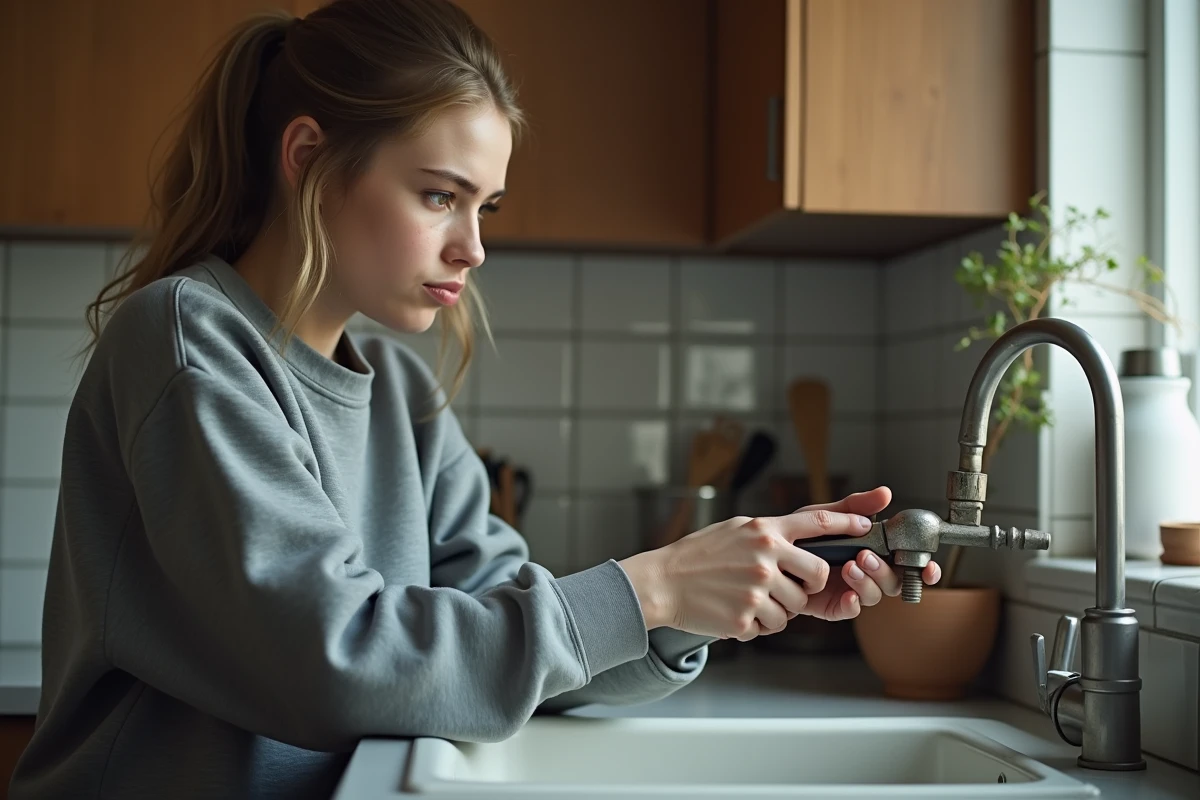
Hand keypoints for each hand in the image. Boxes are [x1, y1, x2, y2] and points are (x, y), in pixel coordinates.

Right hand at [618, 503, 876, 641]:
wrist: (662, 582)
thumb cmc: (697, 556)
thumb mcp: (735, 530)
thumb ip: (769, 532)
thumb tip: (803, 536)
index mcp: (763, 530)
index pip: (817, 523)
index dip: (847, 522)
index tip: (866, 524)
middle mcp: (765, 556)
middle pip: (817, 575)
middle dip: (808, 585)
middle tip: (786, 587)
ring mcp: (756, 588)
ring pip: (795, 608)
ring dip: (778, 609)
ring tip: (747, 598)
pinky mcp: (745, 616)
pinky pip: (771, 627)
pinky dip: (757, 624)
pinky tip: (734, 610)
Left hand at [790, 486, 940, 620]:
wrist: (768, 555)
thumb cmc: (800, 535)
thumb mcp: (825, 515)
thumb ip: (854, 507)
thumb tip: (885, 493)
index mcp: (873, 550)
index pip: (909, 563)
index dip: (925, 569)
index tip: (929, 567)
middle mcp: (867, 573)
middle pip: (895, 581)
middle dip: (885, 570)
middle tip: (865, 556)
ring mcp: (852, 590)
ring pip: (875, 595)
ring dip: (867, 582)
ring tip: (849, 567)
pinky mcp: (834, 606)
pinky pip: (851, 610)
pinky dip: (853, 604)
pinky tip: (846, 594)